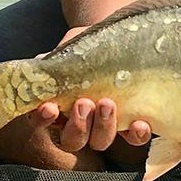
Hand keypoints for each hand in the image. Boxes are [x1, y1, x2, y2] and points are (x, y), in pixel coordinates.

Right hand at [30, 27, 151, 152]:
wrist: (114, 39)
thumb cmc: (84, 48)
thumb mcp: (66, 51)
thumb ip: (52, 61)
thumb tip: (42, 64)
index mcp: (56, 108)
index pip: (41, 122)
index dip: (43, 120)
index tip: (50, 107)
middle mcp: (79, 124)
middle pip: (73, 140)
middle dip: (78, 126)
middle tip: (84, 103)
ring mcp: (105, 127)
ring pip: (100, 142)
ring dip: (104, 128)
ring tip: (107, 104)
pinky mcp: (131, 124)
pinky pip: (133, 139)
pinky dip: (136, 135)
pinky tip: (139, 124)